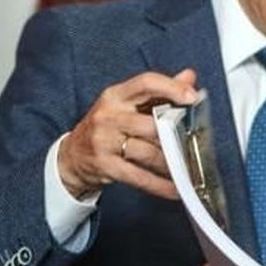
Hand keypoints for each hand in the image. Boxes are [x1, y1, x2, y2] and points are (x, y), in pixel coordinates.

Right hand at [58, 69, 198, 199]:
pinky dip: (160, 185)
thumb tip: (189, 77)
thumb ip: (159, 91)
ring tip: (187, 166)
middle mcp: (108, 116)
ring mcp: (105, 142)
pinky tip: (174, 188)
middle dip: (175, 134)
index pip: (146, 83)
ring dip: (172, 162)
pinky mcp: (106, 167)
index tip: (192, 97)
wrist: (73, 155)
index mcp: (115, 95)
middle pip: (151, 123)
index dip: (171, 88)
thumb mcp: (126, 103)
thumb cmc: (106, 126)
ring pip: (148, 152)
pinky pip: (139, 177)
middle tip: (193, 140)